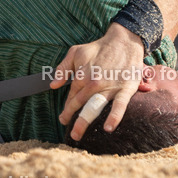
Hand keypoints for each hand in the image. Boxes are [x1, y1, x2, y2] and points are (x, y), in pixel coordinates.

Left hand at [50, 22, 143, 140]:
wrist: (124, 41)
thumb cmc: (99, 48)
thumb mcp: (75, 53)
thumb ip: (63, 68)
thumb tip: (53, 85)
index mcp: (81, 76)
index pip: (71, 96)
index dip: (67, 108)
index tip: (64, 118)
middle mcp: (93, 83)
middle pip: (79, 105)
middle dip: (72, 119)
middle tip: (70, 133)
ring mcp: (109, 87)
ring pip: (94, 107)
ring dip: (84, 122)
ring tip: (77, 135)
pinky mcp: (125, 89)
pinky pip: (120, 105)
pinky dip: (114, 117)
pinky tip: (108, 128)